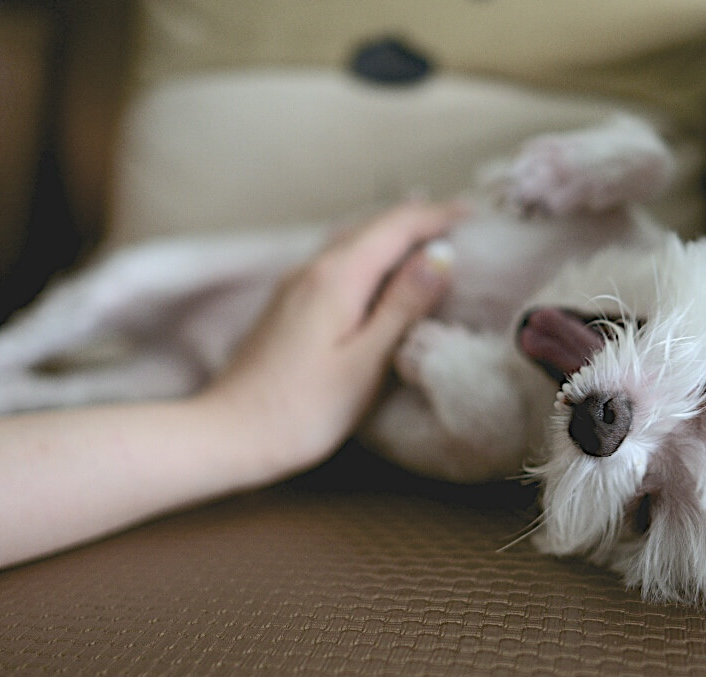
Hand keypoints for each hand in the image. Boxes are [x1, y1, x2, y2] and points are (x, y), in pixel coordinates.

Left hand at [198, 201, 464, 477]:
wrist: (229, 434)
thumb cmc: (303, 410)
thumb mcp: (366, 362)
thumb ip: (403, 306)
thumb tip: (441, 256)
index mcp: (337, 277)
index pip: (395, 226)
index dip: (438, 216)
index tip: (476, 215)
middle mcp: (313, 268)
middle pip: (372, 224)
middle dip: (418, 217)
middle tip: (462, 220)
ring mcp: (296, 284)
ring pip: (352, 238)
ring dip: (393, 231)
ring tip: (429, 234)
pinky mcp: (288, 303)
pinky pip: (338, 259)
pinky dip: (370, 251)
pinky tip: (380, 267)